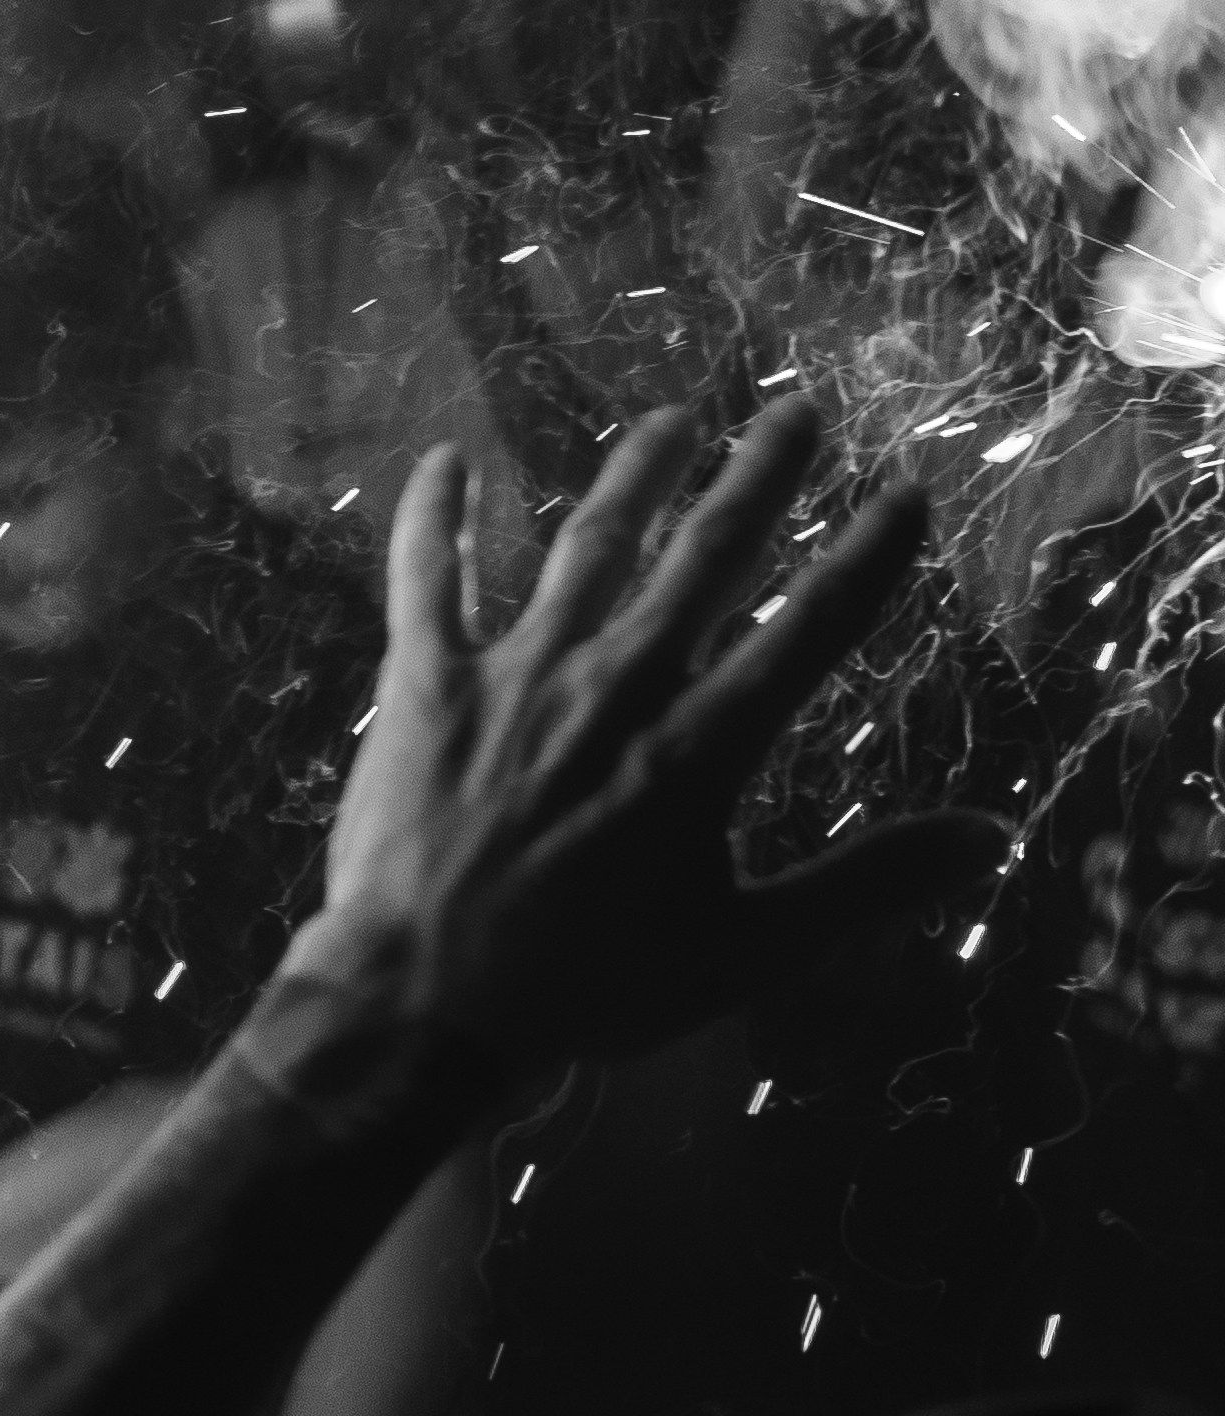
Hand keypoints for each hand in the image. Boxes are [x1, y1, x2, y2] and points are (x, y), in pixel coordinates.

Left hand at [309, 410, 951, 1095]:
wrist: (424, 1000)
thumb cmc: (589, 986)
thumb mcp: (749, 949)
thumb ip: (871, 884)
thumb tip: (992, 838)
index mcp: (699, 749)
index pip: (808, 631)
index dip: (865, 559)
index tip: (904, 495)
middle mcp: (615, 688)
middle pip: (705, 560)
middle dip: (759, 481)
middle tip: (798, 414)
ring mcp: (514, 677)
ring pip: (585, 549)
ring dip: (633, 477)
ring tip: (671, 420)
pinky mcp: (424, 686)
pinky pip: (424, 582)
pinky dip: (433, 519)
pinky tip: (440, 460)